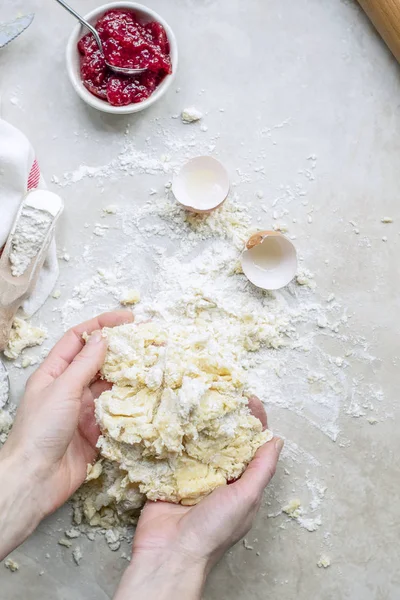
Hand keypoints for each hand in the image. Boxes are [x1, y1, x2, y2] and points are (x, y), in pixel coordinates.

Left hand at [0, 310, 132, 559]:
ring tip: (152, 365)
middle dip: (120, 349)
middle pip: (97, 361)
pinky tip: (145, 397)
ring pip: (109, 386)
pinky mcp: (95, 431)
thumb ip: (85, 364)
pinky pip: (116, 412)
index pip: (79, 339)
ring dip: (128, 376)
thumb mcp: (62, 389)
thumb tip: (103, 338)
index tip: (127, 318)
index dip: (102, 325)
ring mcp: (83, 409)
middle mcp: (69, 388)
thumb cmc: (40, 430)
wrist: (35, 480)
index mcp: (54, 373)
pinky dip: (130, 405)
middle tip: (147, 339)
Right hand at [115, 398, 282, 599]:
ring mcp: (193, 478)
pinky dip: (175, 437)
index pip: (252, 447)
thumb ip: (262, 469)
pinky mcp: (169, 478)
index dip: (254, 423)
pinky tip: (174, 417)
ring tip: (198, 398)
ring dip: (199, 425)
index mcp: (241, 486)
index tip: (250, 400)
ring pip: (199, 445)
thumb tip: (278, 441)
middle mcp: (219, 479)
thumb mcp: (246, 498)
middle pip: (225, 442)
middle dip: (224, 419)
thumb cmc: (213, 530)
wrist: (170, 553)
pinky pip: (174, 453)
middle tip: (221, 394)